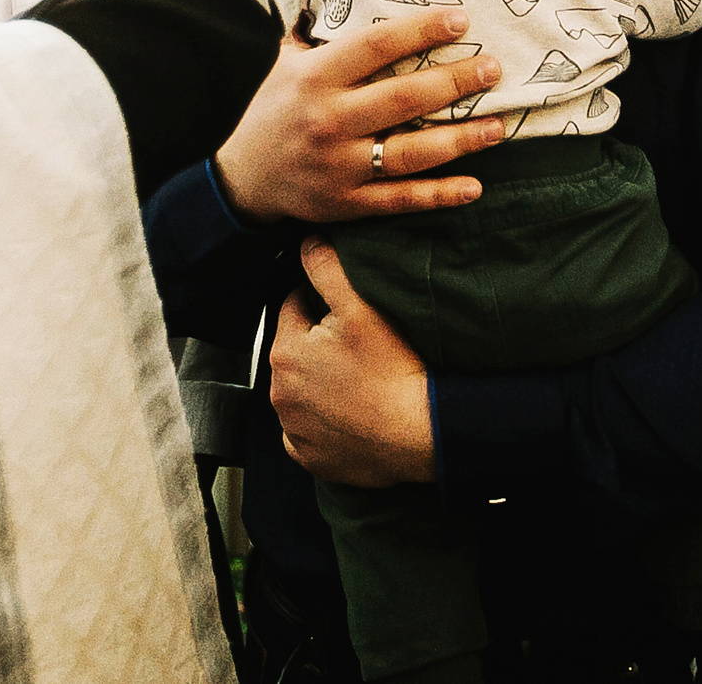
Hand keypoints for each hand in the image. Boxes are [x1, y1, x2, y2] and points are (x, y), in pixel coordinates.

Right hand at [214, 10, 505, 224]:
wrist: (239, 178)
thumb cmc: (270, 108)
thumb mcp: (282, 62)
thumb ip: (316, 30)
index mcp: (315, 77)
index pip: (376, 45)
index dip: (421, 30)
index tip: (461, 20)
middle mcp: (329, 120)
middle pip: (404, 98)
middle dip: (455, 81)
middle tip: (493, 69)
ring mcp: (339, 166)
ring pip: (411, 152)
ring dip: (461, 139)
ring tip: (499, 126)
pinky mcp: (346, 204)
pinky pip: (400, 200)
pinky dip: (439, 196)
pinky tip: (474, 186)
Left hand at [270, 237, 434, 486]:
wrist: (421, 434)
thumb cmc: (394, 370)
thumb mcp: (360, 307)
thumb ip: (326, 268)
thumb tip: (306, 242)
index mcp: (285, 352)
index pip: (294, 308)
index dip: (323, 303)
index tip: (351, 311)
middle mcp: (279, 394)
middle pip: (296, 351)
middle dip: (319, 343)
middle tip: (360, 344)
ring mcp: (294, 430)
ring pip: (301, 391)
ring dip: (319, 382)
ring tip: (359, 377)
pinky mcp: (311, 459)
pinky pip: (308, 433)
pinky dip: (323, 422)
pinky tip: (351, 413)